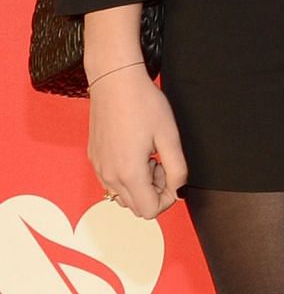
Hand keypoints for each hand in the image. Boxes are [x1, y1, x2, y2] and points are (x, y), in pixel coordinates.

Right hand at [87, 73, 185, 218]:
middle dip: (155, 191)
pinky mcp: (95, 159)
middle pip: (135, 206)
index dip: (167, 198)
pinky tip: (137, 150)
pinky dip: (128, 175)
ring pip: (123, 195)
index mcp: (128, 173)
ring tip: (151, 155)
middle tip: (163, 162)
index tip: (174, 175)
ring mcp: (99, 168)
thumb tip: (179, 189)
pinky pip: (112, 181)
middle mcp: (109, 176)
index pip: (149, 211)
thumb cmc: (144, 105)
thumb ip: (177, 169)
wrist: (115, 82)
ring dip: (141, 184)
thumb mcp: (169, 137)